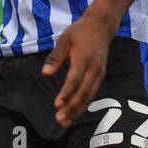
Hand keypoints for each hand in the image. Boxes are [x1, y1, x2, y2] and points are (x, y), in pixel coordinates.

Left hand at [44, 12, 115, 127]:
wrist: (101, 26)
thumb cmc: (79, 32)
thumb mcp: (64, 39)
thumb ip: (55, 57)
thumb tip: (45, 73)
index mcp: (83, 58)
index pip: (74, 80)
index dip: (66, 94)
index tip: (57, 105)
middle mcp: (94, 68)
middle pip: (83, 93)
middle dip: (72, 108)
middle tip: (60, 120)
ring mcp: (99, 73)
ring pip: (89, 96)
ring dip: (78, 110)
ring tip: (66, 122)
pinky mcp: (100, 76)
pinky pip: (92, 93)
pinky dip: (84, 105)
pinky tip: (75, 113)